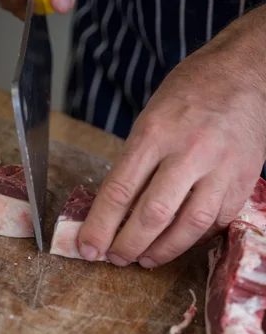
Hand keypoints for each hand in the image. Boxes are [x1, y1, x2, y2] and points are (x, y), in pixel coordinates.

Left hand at [77, 4, 265, 267]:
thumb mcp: (151, 119)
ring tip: (144, 260)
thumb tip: (114, 210)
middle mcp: (189, 152)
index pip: (120, 190)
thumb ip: (135, 163)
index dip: (100, 226)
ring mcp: (221, 168)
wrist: (246, 73)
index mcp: (155, 132)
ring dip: (162, 251)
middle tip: (115, 258)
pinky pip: (216, 222)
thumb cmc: (190, 93)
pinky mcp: (243, 181)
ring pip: (188, 226)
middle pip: (152, 214)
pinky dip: (193, 239)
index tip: (87, 247)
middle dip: (128, 245)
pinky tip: (178, 242)